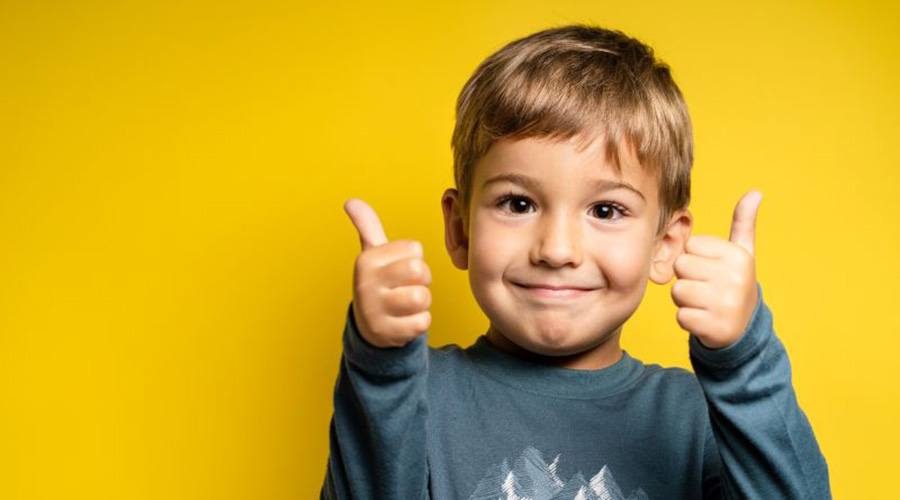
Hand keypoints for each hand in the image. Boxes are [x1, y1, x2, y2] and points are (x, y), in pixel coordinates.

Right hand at [344, 198, 431, 347]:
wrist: (369, 327)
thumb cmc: (379, 284)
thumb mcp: (372, 255)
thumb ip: (368, 227)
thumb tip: (350, 201)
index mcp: (367, 260)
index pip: (416, 250)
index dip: (414, 260)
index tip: (399, 270)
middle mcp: (367, 283)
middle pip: (420, 271)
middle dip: (422, 281)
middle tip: (407, 287)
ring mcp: (375, 310)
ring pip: (422, 298)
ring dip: (422, 304)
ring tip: (406, 305)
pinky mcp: (387, 333)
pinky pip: (423, 323)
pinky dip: (420, 323)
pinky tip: (405, 321)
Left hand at [671, 191, 762, 348]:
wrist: (744, 329)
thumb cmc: (734, 284)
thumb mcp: (742, 252)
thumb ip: (743, 222)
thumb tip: (755, 191)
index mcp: (738, 256)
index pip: (690, 247)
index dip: (695, 259)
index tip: (712, 271)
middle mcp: (735, 278)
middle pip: (680, 267)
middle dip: (688, 278)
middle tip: (707, 289)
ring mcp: (726, 304)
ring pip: (678, 291)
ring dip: (686, 301)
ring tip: (705, 304)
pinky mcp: (715, 327)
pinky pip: (680, 316)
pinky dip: (688, 321)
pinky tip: (705, 320)